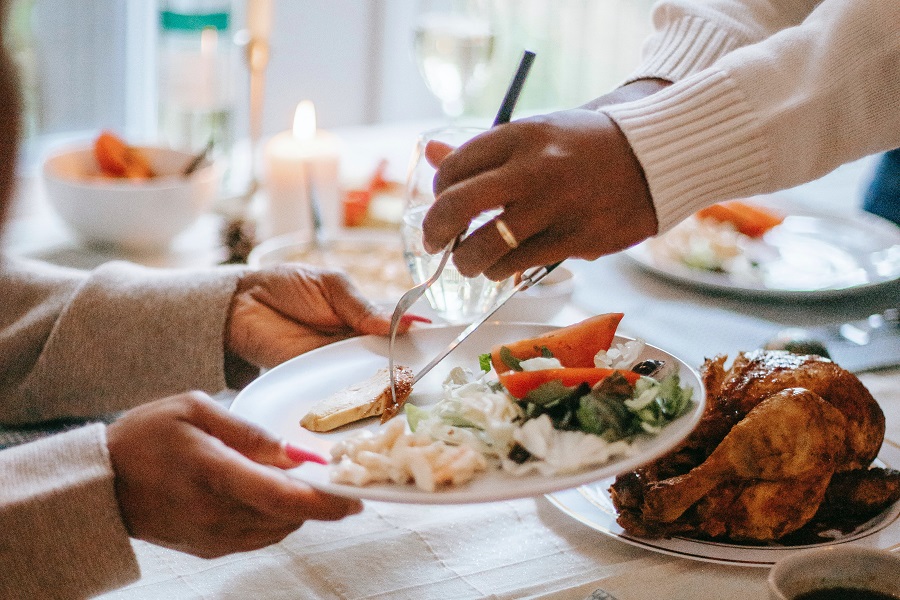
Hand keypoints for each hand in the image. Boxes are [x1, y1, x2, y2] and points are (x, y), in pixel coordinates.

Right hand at [106, 392, 361, 557]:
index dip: (323, 502)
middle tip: (334, 480)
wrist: (100, 482)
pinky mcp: (208, 548)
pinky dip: (274, 519)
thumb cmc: (146, 436)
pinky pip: (258, 537)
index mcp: (212, 472)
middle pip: (286, 517)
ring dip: (296, 509)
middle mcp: (214, 512)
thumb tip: (295, 454)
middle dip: (318, 501)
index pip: (280, 496)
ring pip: (277, 529)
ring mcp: (210, 536)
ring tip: (294, 481)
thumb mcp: (195, 409)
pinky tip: (266, 494)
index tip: (354, 498)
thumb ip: (250, 432)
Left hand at [226, 265, 426, 375]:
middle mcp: (356, 344)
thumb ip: (364, 308)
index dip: (420, 340)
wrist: (241, 306)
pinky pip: (343, 390)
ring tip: (413, 387)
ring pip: (370, 378)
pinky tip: (378, 398)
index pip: (399, 331)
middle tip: (435, 372)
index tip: (446, 346)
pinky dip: (359, 395)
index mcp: (364, 318)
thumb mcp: (332, 286)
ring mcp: (338, 365)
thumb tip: (403, 324)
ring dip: (388, 383)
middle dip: (410, 366)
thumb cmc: (287, 286)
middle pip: (390, 360)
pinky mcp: (317, 382)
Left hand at [421, 80, 669, 280]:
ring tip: (471, 261)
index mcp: (521, 135)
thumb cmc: (584, 147)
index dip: (438, 191)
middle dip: (435, 231)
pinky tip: (504, 265)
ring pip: (486, 247)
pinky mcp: (576, 238)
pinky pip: (519, 265)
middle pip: (458, 206)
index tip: (442, 202)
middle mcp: (535, 169)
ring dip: (469, 261)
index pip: (454, 166)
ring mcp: (557, 206)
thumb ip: (481, 150)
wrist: (653, 158)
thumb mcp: (534, 135)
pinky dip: (503, 270)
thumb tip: (430, 153)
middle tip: (434, 242)